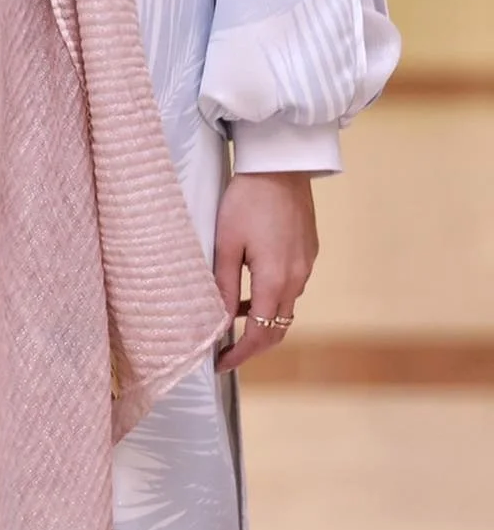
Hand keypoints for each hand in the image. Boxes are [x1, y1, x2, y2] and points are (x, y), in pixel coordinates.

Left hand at [213, 172, 318, 373]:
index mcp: (275, 279)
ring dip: (263, 319)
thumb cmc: (247, 199)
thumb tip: (220, 322)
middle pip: (279, 328)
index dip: (241, 354)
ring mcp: (306, 265)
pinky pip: (291, 286)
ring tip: (234, 315)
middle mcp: (297, 278)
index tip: (220, 364)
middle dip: (253, 345)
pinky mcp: (309, 251)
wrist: (280, 165)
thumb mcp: (226, 243)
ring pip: (286, 307)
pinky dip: (272, 297)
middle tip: (227, 349)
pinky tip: (252, 285)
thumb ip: (225, 285)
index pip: (261, 334)